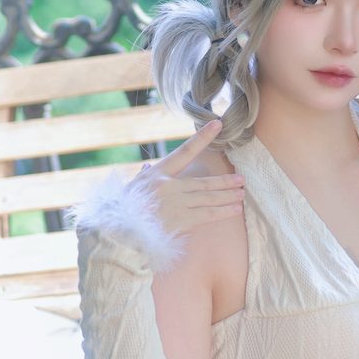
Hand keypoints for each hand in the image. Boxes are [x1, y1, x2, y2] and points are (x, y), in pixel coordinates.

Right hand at [125, 117, 244, 242]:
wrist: (118, 233)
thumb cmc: (122, 210)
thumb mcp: (131, 188)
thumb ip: (143, 177)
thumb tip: (147, 168)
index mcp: (158, 173)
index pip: (185, 151)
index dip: (203, 137)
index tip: (217, 125)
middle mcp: (169, 186)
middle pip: (204, 182)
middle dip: (224, 182)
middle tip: (241, 180)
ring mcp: (175, 204)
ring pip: (208, 198)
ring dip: (227, 196)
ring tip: (241, 194)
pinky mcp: (180, 221)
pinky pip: (206, 215)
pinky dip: (222, 212)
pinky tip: (234, 209)